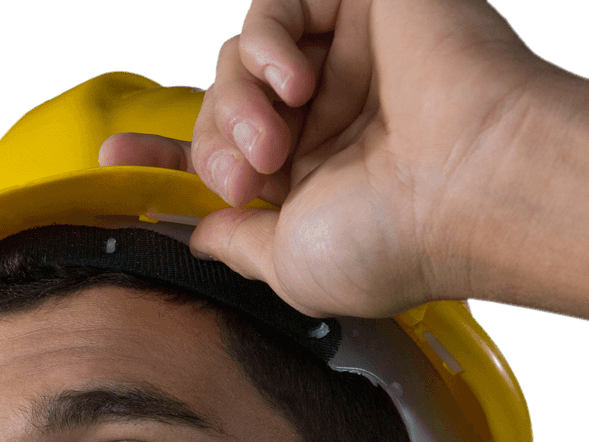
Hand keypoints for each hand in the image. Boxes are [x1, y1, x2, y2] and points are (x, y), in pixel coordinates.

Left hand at [100, 0, 576, 318]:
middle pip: (223, 106)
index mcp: (314, 187)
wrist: (471, 187)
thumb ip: (239, 246)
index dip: (167, 159)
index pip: (224, 162)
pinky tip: (295, 81)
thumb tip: (202, 235)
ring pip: (242, 56)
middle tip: (243, 173)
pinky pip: (278, 2)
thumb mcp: (292, 269)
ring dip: (238, 97)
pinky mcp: (363, 6)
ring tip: (274, 138)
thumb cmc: (394, 242)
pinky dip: (266, 40)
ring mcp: (345, 65)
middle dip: (214, 140)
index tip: (117, 164)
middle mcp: (327, 125)